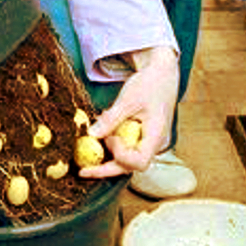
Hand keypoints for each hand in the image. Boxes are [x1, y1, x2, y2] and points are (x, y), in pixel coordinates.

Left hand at [79, 46, 178, 178]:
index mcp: (157, 136)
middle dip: (105, 169)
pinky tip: (99, 136)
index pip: (139, 162)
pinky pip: (125, 150)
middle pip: (130, 167)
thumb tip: (91, 135)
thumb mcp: (128, 100)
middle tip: (82, 171)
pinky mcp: (141, 139)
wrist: (162, 74)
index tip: (111, 138)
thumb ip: (111, 120)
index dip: (121, 155)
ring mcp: (148, 143)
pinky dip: (110, 147)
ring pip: (126, 161)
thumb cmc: (150, 84)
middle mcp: (154, 145)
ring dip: (106, 158)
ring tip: (89, 147)